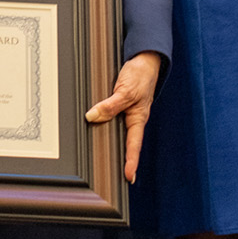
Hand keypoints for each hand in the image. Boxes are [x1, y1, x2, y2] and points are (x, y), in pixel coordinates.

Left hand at [85, 51, 162, 182]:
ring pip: (119, 132)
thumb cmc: (140, 75)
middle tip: (119, 178)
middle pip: (127, 143)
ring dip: (113, 145)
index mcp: (138, 118)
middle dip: (124, 160)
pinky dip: (107, 127)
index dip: (131, 161)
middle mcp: (133, 118)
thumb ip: (110, 105)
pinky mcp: (122, 106)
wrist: (144, 60)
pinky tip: (99, 132)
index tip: (129, 176)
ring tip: (107, 163)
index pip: (134, 145)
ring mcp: (128, 113)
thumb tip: (93, 117)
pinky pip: (114, 120)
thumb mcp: (125, 90)